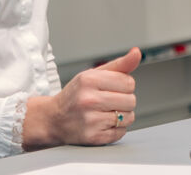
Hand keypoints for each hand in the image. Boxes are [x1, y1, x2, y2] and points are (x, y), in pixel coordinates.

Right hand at [23, 47, 140, 149]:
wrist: (54, 119)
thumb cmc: (76, 95)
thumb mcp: (93, 74)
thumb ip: (119, 65)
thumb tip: (137, 53)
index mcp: (89, 80)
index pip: (129, 82)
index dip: (124, 86)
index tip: (112, 88)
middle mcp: (89, 99)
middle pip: (131, 100)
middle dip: (124, 101)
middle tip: (108, 102)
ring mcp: (91, 120)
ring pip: (128, 118)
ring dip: (122, 116)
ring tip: (105, 113)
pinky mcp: (93, 137)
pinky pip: (121, 132)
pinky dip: (116, 129)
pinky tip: (102, 124)